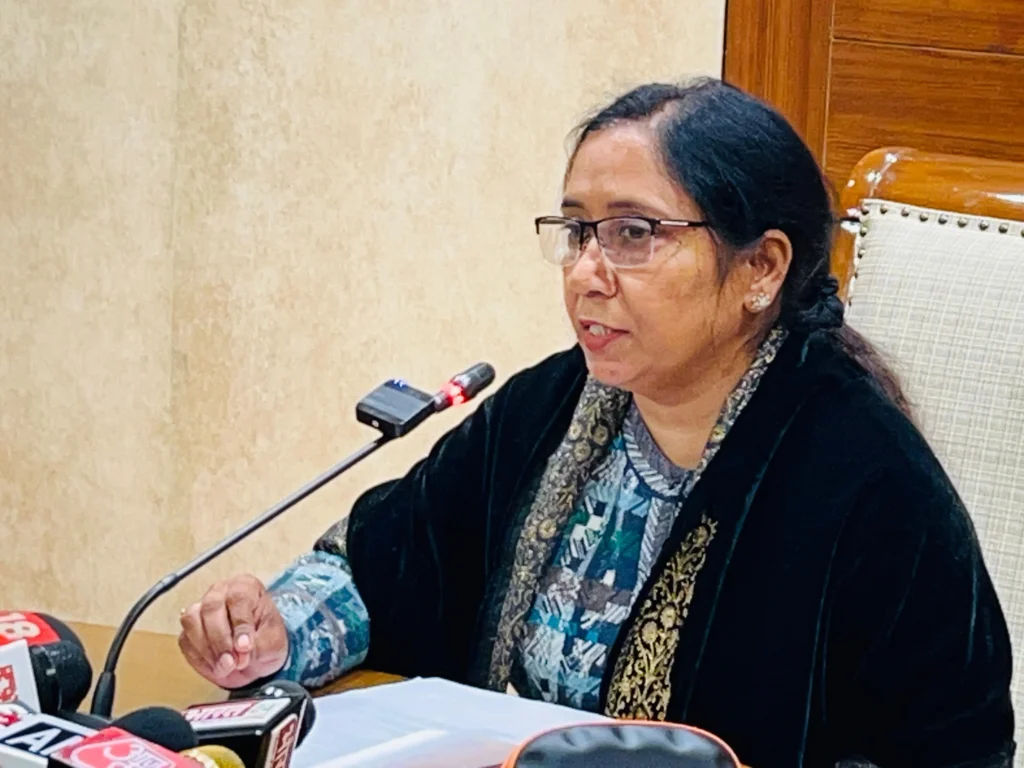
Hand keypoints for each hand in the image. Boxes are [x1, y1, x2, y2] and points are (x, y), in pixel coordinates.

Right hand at [178, 574, 288, 688]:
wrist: (256, 658)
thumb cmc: (266, 640)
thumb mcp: (274, 642)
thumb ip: (259, 645)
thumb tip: (240, 650)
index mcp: (246, 587)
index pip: (239, 598)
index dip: (241, 625)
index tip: (245, 647)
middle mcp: (220, 592)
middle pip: (211, 608)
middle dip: (221, 640)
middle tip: (233, 662)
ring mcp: (200, 608)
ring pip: (192, 621)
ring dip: (207, 648)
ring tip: (225, 667)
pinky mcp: (188, 629)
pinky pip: (185, 640)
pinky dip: (199, 657)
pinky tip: (216, 667)